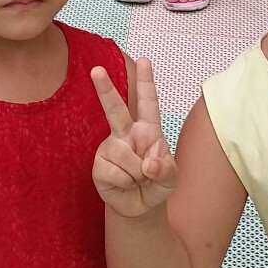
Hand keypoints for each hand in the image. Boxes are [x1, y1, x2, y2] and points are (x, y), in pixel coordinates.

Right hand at [92, 59, 175, 217]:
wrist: (140, 207)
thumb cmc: (156, 184)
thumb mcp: (171, 178)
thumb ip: (166, 169)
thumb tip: (148, 164)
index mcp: (147, 130)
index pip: (148, 103)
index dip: (146, 82)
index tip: (144, 60)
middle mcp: (126, 134)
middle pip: (115, 109)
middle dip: (105, 89)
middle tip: (96, 70)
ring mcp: (110, 148)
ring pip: (123, 154)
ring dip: (136, 173)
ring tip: (138, 179)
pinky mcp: (99, 165)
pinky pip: (114, 172)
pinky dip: (125, 183)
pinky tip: (125, 185)